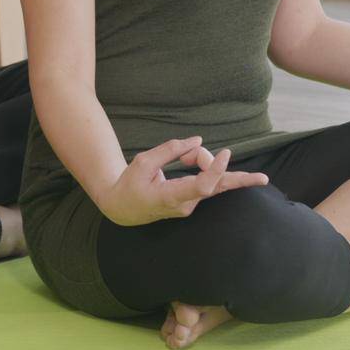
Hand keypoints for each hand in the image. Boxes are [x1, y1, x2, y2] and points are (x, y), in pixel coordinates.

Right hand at [95, 136, 268, 226]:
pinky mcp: (194, 201)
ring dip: (203, 161)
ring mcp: (192, 205)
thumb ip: (170, 150)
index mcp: (170, 196)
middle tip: (203, 153)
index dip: (216, 169)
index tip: (225, 152)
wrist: (124, 209)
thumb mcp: (143, 162)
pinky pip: (211, 182)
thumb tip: (197, 140)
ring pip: (214, 180)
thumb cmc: (131, 185)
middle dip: (222, 166)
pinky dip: (206, 167)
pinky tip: (192, 160)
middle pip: (217, 184)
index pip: (202, 186)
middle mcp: (186, 204)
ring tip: (184, 157)